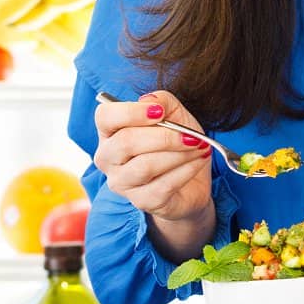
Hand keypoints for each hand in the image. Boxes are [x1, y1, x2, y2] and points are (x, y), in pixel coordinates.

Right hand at [94, 89, 214, 226]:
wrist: (191, 181)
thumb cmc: (175, 144)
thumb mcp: (175, 115)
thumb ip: (163, 101)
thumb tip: (152, 102)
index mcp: (110, 131)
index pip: (105, 116)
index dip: (130, 112)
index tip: (159, 112)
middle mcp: (108, 158)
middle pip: (126, 142)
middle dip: (164, 137)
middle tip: (190, 135)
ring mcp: (122, 183)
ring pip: (146, 166)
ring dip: (178, 154)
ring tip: (199, 146)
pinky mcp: (142, 201)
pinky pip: (163, 185)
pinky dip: (186, 170)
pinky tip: (198, 161)